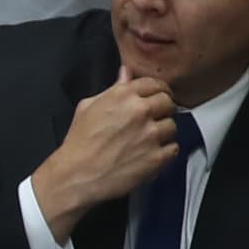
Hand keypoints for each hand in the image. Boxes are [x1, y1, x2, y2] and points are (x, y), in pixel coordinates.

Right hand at [31, 62, 185, 240]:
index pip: (155, 83)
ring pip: (172, 126)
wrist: (75, 175)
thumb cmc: (78, 142)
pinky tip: (149, 155)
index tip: (156, 98)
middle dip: (162, 110)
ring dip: (163, 133)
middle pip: (168, 103)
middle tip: (152, 121)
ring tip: (147, 141)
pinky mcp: (157, 156)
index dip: (157, 91)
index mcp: (123, 95)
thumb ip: (113, 89)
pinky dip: (164, 152)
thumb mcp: (87, 108)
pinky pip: (173, 149)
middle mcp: (141, 111)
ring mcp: (151, 134)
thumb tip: (126, 73)